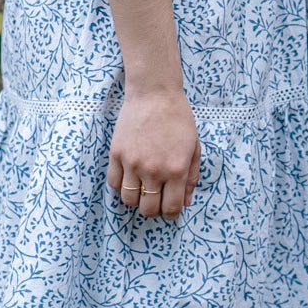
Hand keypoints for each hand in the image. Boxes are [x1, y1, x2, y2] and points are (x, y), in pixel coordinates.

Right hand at [108, 86, 200, 218]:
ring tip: (142, 189)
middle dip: (153, 210)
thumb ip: (191, 177)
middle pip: (147, 209)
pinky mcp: (116, 154)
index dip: (170, 214)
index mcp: (176, 170)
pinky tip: (129, 178)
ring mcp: (132, 163)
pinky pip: (114, 183)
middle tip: (155, 199)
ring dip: (136, 200)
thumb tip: (186, 202)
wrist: (154, 94)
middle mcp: (153, 170)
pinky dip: (121, 186)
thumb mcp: (194, 147)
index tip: (169, 208)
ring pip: (128, 200)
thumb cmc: (178, 118)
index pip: (170, 208)